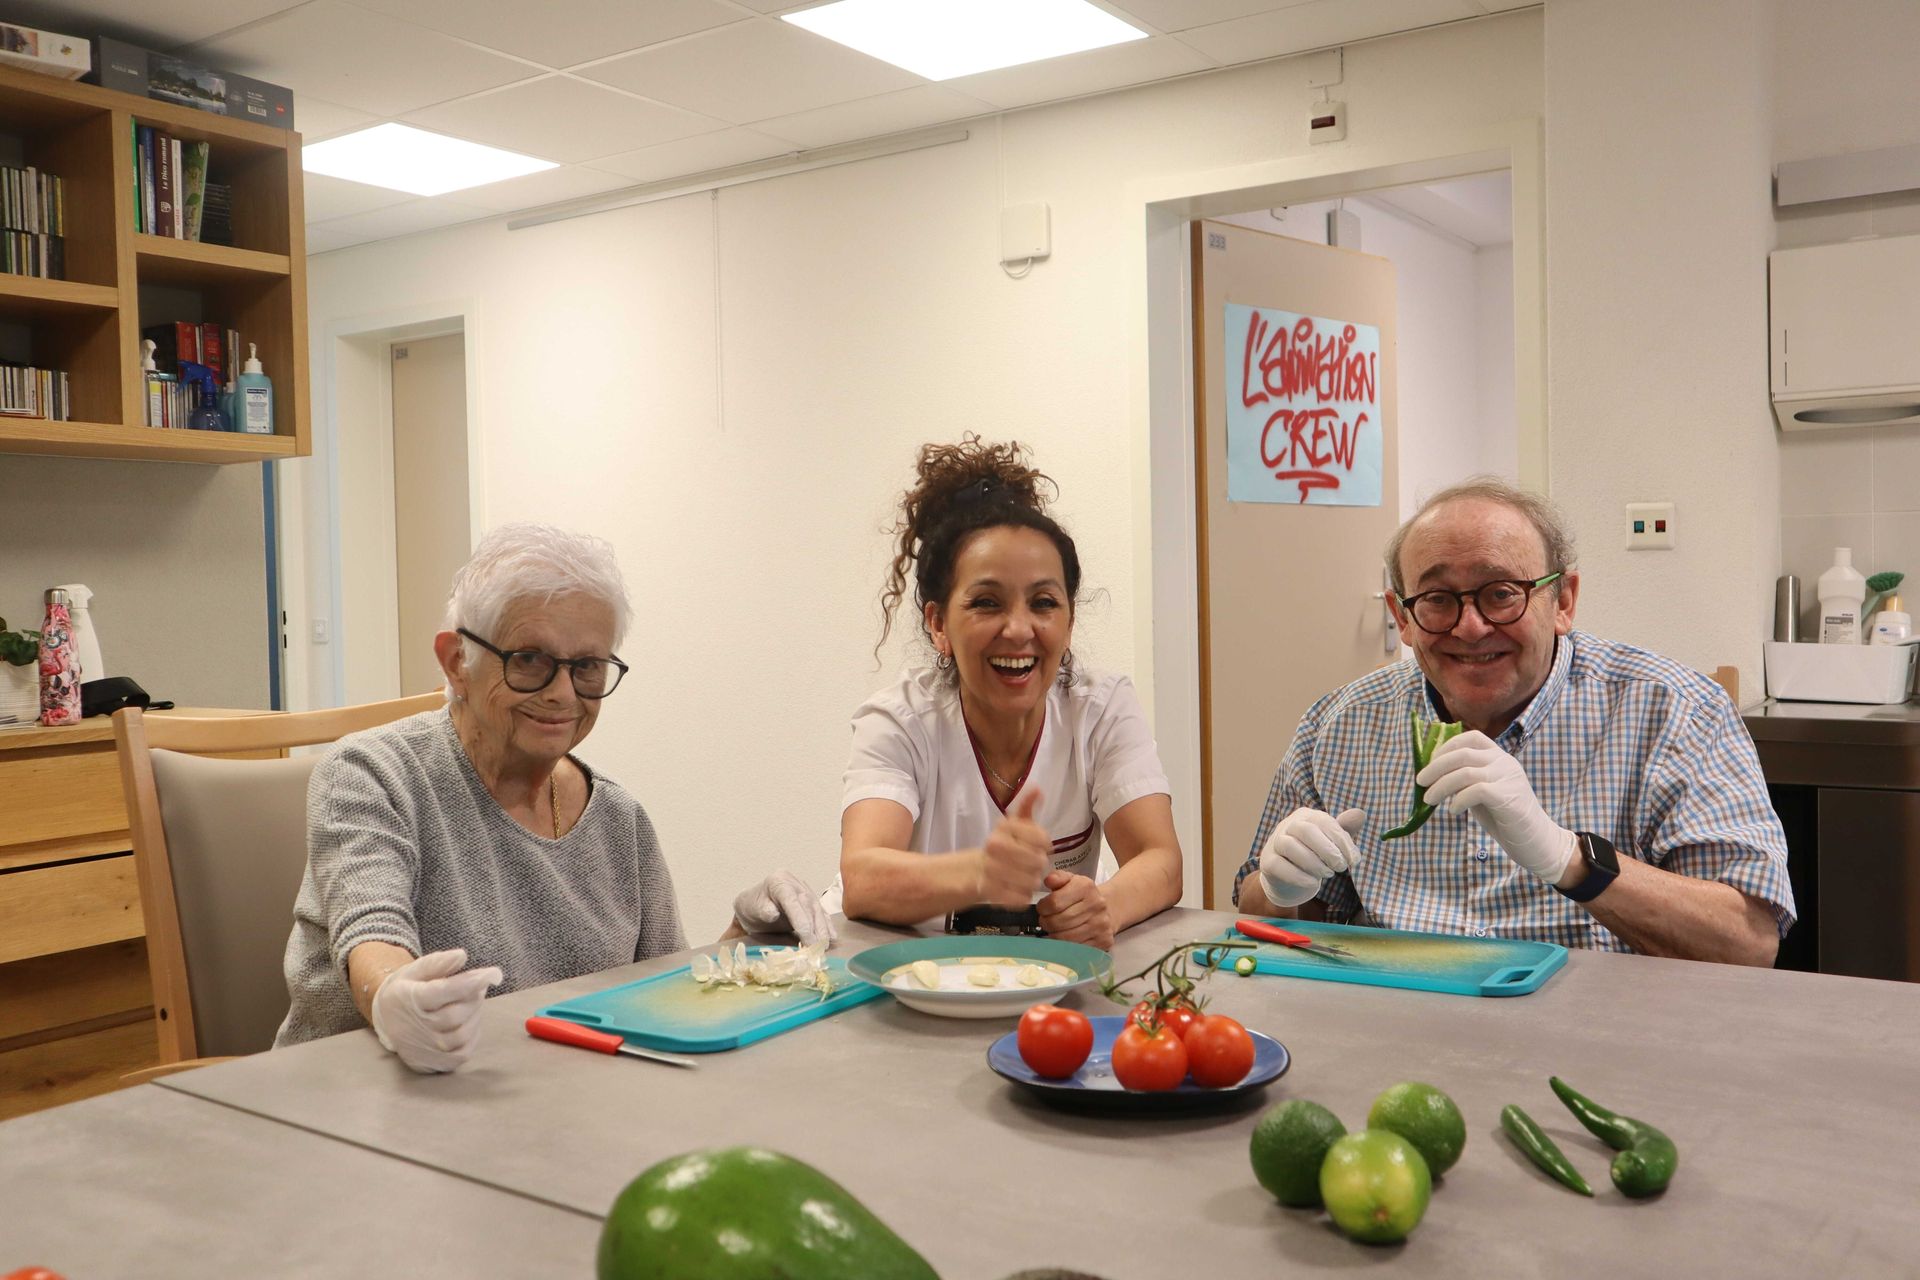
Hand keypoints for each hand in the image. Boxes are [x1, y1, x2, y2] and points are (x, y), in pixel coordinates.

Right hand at [370, 948, 502, 1073]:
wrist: (386, 1020)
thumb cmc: (408, 990)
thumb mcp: (416, 970)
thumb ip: (438, 963)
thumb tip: (461, 956)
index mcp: (411, 999)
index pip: (443, 992)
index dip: (470, 983)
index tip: (492, 973)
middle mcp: (416, 1028)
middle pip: (456, 1014)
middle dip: (474, 997)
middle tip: (478, 984)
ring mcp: (425, 1048)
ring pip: (462, 1034)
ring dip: (475, 1015)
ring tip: (471, 1001)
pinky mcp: (434, 1063)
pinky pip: (463, 1053)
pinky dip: (473, 1036)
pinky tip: (468, 1021)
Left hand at [732, 870, 835, 944]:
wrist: (751, 904)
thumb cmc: (750, 907)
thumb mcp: (751, 908)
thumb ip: (762, 910)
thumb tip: (773, 913)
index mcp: (778, 881)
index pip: (793, 901)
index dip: (801, 920)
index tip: (807, 937)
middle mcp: (794, 883)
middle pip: (808, 905)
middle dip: (815, 927)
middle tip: (817, 947)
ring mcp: (803, 889)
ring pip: (817, 908)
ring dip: (823, 928)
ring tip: (825, 945)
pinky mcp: (810, 899)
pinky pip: (820, 911)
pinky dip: (826, 924)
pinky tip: (831, 937)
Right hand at [977, 789, 1050, 907]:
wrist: (977, 869)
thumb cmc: (1004, 845)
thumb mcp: (1015, 823)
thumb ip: (1027, 806)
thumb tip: (1038, 788)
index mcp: (1004, 827)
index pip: (1042, 838)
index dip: (1045, 845)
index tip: (1039, 846)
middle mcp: (994, 846)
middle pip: (1038, 862)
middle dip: (1039, 864)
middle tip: (1032, 863)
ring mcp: (991, 869)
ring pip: (1032, 881)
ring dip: (1032, 880)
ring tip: (1025, 876)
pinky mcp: (991, 891)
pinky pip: (1021, 898)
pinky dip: (1023, 895)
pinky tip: (1017, 888)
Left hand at [1036, 871, 1113, 949]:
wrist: (1107, 909)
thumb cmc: (1081, 896)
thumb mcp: (1070, 881)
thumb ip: (1057, 877)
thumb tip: (1049, 880)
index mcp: (1086, 887)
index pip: (1054, 903)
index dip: (1042, 908)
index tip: (1042, 909)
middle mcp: (1096, 905)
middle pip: (1058, 922)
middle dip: (1046, 923)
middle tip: (1045, 921)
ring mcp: (1101, 925)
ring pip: (1065, 938)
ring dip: (1053, 935)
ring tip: (1054, 929)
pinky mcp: (1103, 941)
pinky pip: (1076, 949)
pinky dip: (1066, 946)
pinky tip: (1065, 938)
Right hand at [1257, 808, 1365, 907]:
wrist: (1288, 876)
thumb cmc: (1314, 853)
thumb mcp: (1331, 841)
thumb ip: (1344, 829)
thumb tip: (1360, 814)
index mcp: (1306, 816)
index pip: (1324, 822)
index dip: (1341, 840)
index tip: (1355, 860)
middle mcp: (1288, 825)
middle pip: (1306, 830)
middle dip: (1327, 850)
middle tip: (1341, 867)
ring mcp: (1275, 843)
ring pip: (1290, 846)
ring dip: (1314, 863)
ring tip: (1329, 874)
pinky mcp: (1268, 862)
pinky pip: (1280, 866)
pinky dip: (1299, 876)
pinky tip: (1313, 883)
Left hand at [1417, 731, 1575, 883]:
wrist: (1536, 841)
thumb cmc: (1505, 817)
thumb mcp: (1483, 792)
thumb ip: (1466, 780)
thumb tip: (1432, 774)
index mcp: (1500, 757)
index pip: (1471, 738)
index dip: (1446, 747)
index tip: (1430, 762)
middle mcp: (1505, 762)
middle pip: (1462, 754)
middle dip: (1435, 766)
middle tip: (1420, 781)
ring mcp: (1508, 778)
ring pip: (1464, 772)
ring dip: (1441, 786)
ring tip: (1429, 800)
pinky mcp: (1508, 797)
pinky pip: (1475, 791)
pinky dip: (1458, 800)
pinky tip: (1452, 811)